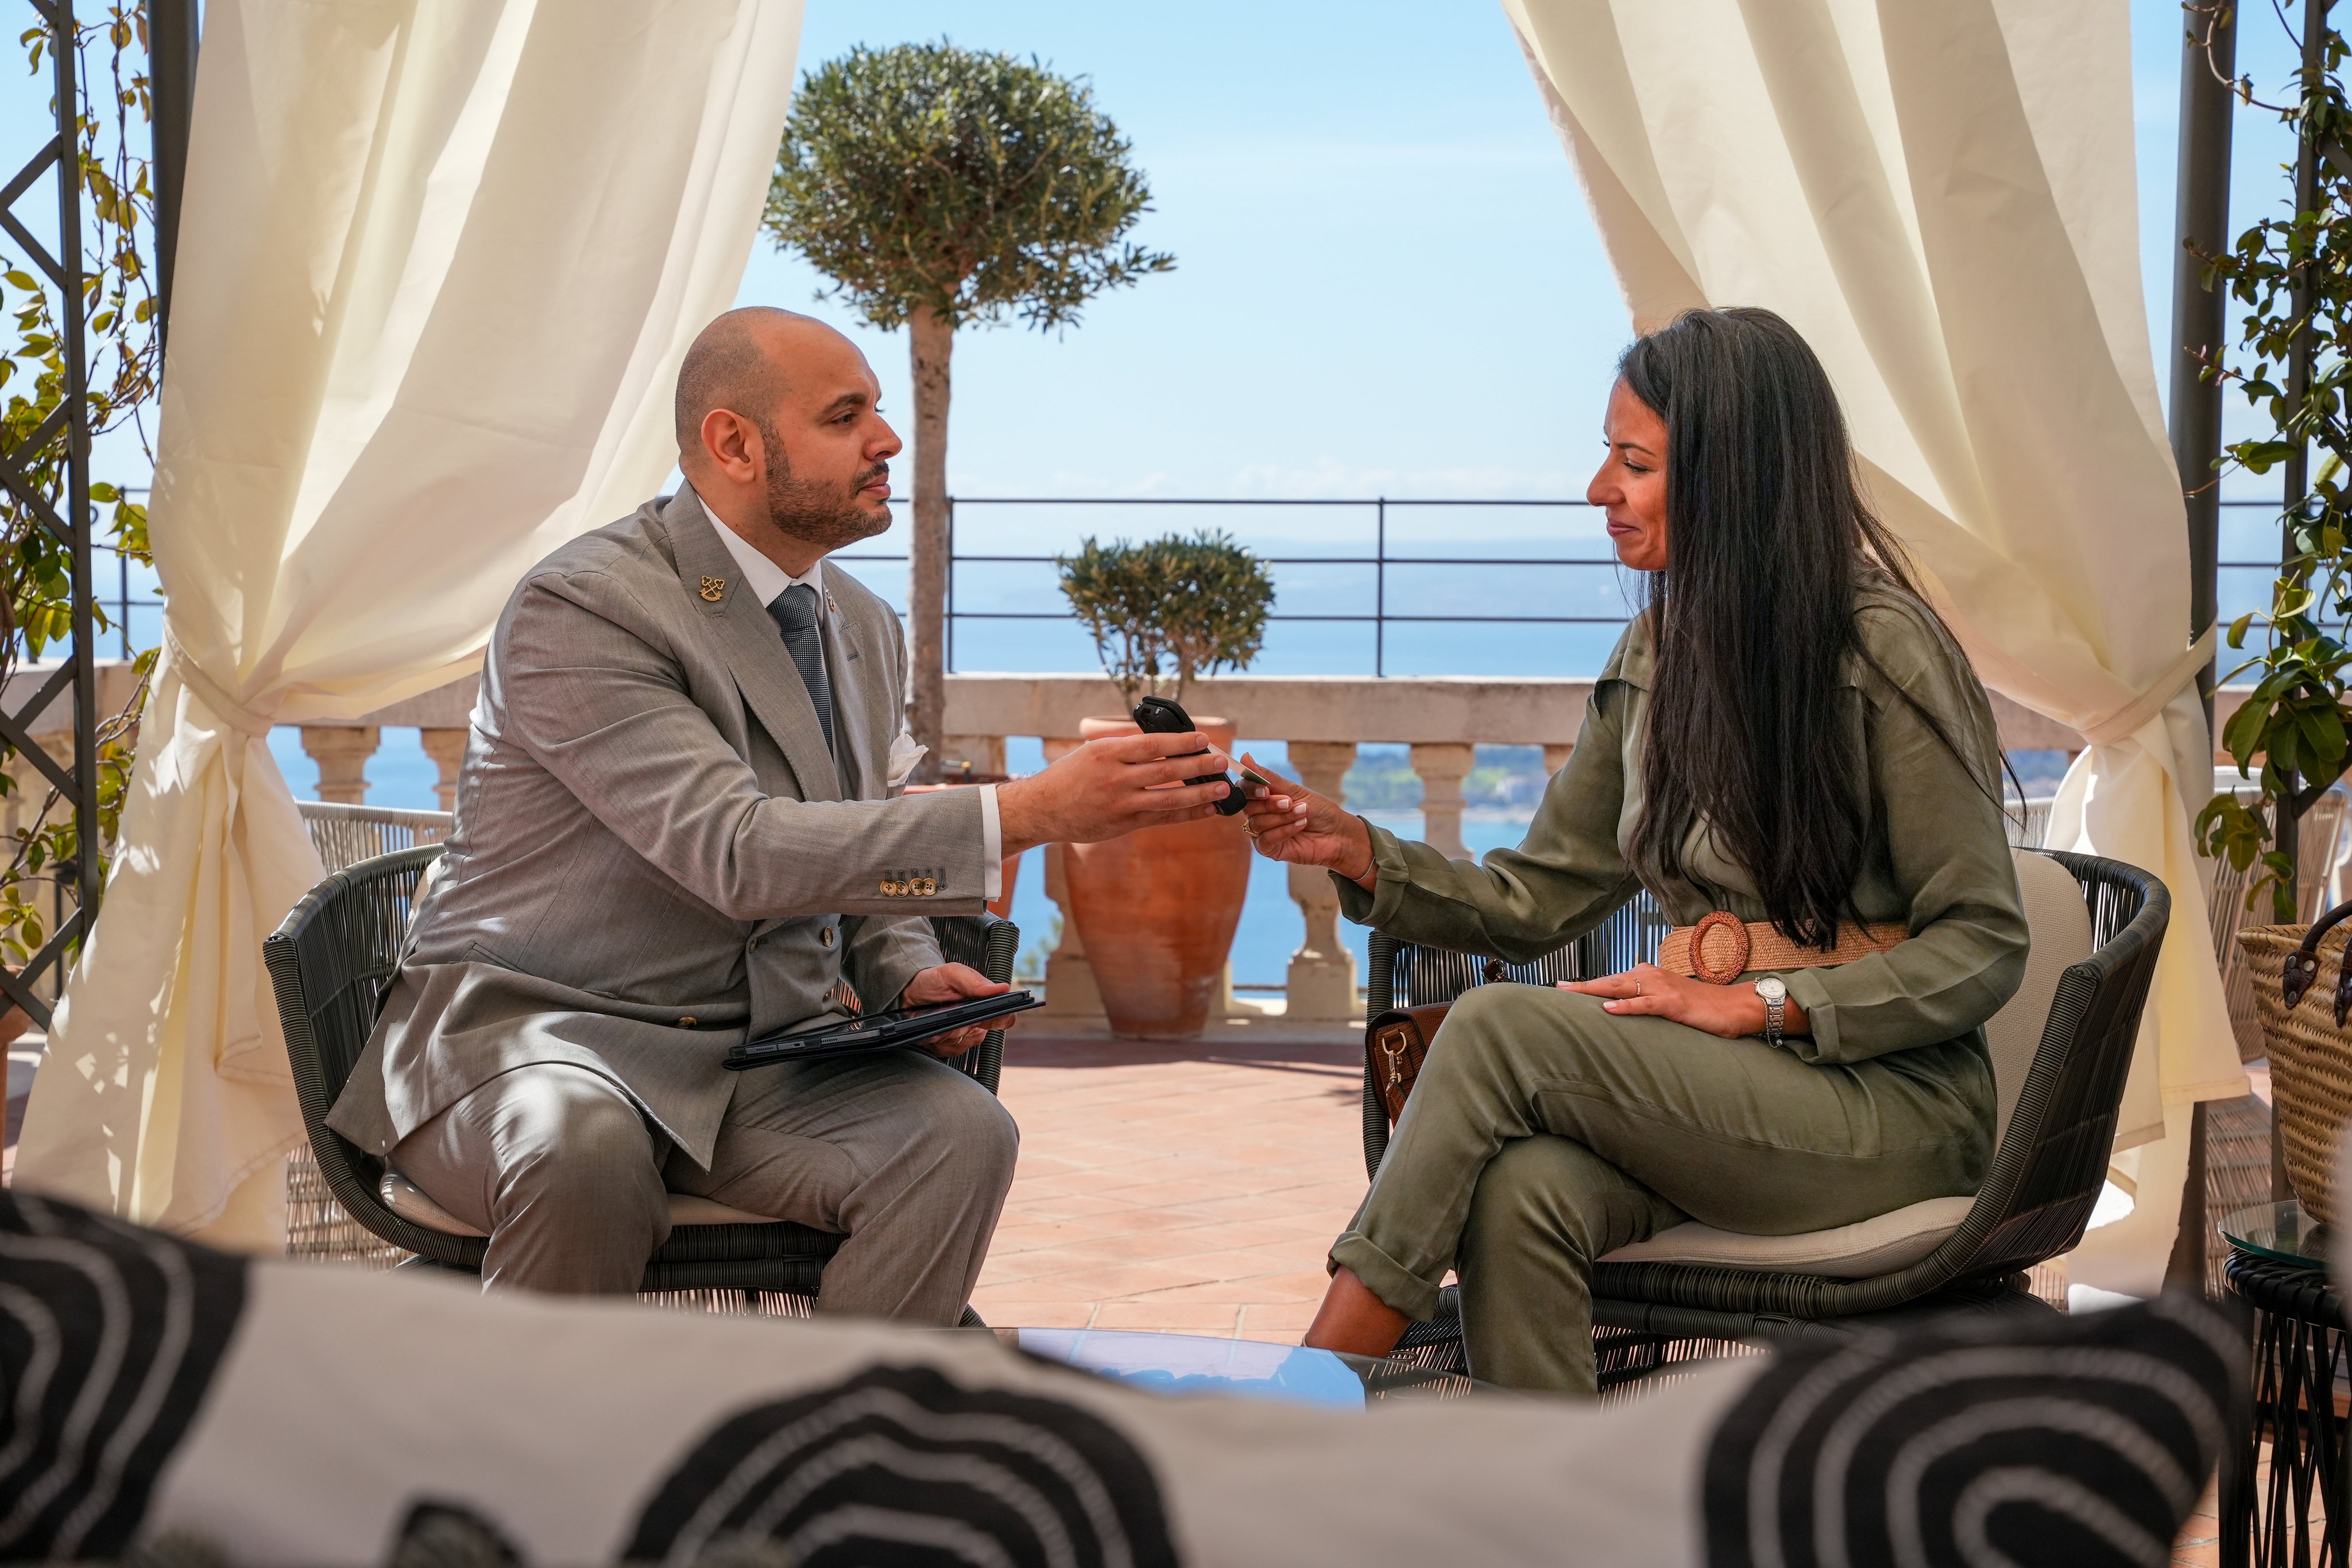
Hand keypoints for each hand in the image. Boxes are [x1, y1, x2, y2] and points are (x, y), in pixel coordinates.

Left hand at [899, 962, 1012, 1057]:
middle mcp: (978, 1022)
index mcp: (985, 1003)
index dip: (998, 1020)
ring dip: (945, 1033)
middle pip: (977, 1035)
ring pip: (961, 1044)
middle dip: (959, 1025)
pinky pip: (947, 1051)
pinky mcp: (949, 1047)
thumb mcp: (952, 973)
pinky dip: (936, 1041)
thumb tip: (1001, 989)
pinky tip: (931, 1029)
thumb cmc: (934, 981)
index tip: (981, 1016)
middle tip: (945, 1012)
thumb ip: (974, 981)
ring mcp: (964, 1036)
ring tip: (935, 1019)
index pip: (1005, 1018)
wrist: (911, 992)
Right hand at [995, 731, 1235, 853]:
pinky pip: (1161, 819)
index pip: (1153, 744)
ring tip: (1222, 788)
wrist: (1042, 809)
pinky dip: (1186, 814)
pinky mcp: (1123, 824)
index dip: (1182, 742)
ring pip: (1168, 798)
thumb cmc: (1069, 776)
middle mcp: (1115, 778)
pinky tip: (1206, 810)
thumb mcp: (1091, 752)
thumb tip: (1162, 740)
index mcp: (1107, 753)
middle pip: (1166, 771)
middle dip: (1199, 766)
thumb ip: (1124, 747)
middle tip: (1222, 762)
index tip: (1204, 739)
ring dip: (1199, 794)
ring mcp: (1120, 804)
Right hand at [1235, 752, 1375, 887]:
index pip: (1243, 790)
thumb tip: (1245, 757)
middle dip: (1271, 804)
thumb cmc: (1320, 810)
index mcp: (1264, 797)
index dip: (1251, 789)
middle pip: (1248, 807)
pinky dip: (1284, 831)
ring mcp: (1264, 833)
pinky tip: (1300, 826)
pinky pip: (1265, 840)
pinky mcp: (1270, 849)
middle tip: (1290, 802)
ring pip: (1257, 823)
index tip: (1266, 790)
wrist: (1339, 833)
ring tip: (1303, 813)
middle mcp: (1260, 814)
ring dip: (1282, 817)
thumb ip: (1268, 777)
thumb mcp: (1295, 790)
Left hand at [1556, 963, 1808, 1040]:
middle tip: (1557, 988)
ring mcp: (1662, 989)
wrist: (1736, 1006)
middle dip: (1582, 986)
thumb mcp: (1668, 1002)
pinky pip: (1645, 1004)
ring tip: (1570, 993)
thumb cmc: (1702, 1006)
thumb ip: (1646, 1002)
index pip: (1612, 980)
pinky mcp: (1673, 1003)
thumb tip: (1623, 1008)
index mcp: (1648, 976)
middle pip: (1609, 981)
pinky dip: (1626, 1006)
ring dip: (1594, 990)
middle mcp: (1651, 977)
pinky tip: (1608, 1009)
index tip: (1564, 988)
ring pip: (1621, 988)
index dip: (1588, 985)